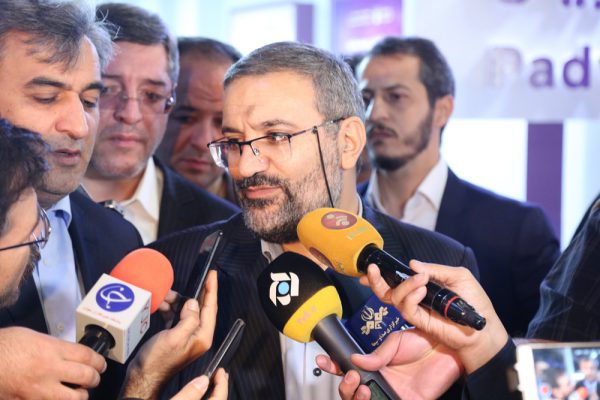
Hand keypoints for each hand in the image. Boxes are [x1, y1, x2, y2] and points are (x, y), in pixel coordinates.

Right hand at [0, 326, 105, 399]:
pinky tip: (57, 398)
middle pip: (86, 377)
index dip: (99, 361)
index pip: (87, 356)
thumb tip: (68, 354)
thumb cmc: (3, 346)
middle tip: (94, 377)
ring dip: (80, 396)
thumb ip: (54, 347)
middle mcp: (49, 370)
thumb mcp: (32, 337)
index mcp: (51, 350)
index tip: (101, 363)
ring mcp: (39, 390)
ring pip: (74, 399)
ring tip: (78, 392)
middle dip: (94, 378)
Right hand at [122, 270, 218, 398]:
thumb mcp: (175, 337)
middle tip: (192, 279)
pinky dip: (170, 308)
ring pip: (186, 309)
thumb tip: (194, 303)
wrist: (142, 375)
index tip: (212, 274)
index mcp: (202, 337)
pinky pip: (177, 315)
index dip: (211, 289)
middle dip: (193, 293)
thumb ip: (189, 319)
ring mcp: (187, 335)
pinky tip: (163, 305)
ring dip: (177, 300)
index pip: (211, 308)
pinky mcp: (176, 335)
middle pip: (200, 307)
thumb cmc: (157, 362)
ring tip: (166, 296)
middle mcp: (197, 335)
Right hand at [317, 329, 460, 399]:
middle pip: (351, 392)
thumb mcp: (394, 343)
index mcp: (375, 365)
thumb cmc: (423, 341)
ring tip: (364, 387)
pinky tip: (372, 396)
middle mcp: (381, 381)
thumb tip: (355, 361)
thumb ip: (375, 355)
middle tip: (351, 375)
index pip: (349, 369)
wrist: (447, 348)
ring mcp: (392, 393)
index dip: (334, 366)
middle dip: (344, 386)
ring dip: (355, 397)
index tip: (324, 360)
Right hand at [364, 260, 507, 372]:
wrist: (483, 326)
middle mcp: (415, 298)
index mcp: (422, 286)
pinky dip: (411, 296)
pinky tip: (421, 289)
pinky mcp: (420, 322)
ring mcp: (417, 310)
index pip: (397, 280)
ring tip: (420, 279)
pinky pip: (407, 309)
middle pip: (387, 291)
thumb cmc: (475, 301)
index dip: (382, 274)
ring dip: (404, 285)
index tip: (372, 267)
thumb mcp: (457, 276)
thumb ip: (435, 269)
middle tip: (374, 269)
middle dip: (376, 280)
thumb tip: (412, 264)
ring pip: (395, 298)